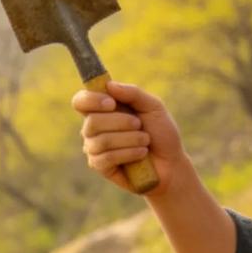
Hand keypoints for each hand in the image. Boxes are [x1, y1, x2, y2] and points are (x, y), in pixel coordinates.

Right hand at [72, 80, 185, 194]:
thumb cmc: (161, 133)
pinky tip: (141, 153)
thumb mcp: (152, 106)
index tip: (111, 103)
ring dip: (129, 139)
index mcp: (103, 110)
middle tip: (139, 124)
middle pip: (91, 122)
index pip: (81, 101)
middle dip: (120, 122)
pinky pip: (106, 157)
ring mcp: (94, 148)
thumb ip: (132, 93)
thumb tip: (109, 85)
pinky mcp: (100, 166)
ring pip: (101, 140)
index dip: (91, 100)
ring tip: (145, 141)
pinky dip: (128, 153)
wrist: (170, 162)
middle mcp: (94, 129)